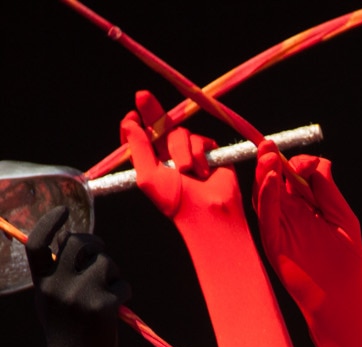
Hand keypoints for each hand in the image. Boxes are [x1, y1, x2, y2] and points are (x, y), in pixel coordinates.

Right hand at [28, 207, 129, 346]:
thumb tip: (69, 241)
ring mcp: (80, 297)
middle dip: (95, 244)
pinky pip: (122, 285)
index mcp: (42, 285)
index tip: (64, 212)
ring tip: (110, 292)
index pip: (39, 243)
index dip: (50, 223)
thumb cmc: (67, 339)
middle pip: (78, 244)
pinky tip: (117, 310)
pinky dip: (124, 293)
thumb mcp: (52, 304)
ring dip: (114, 273)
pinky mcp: (102, 308)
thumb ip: (56, 275)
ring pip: (106, 263)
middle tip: (102, 253)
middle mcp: (57, 287)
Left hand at [121, 90, 242, 227]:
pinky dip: (199, 154)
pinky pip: (200, 140)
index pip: (141, 137)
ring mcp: (190, 151)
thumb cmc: (176, 202)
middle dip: (151, 109)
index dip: (135, 125)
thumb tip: (129, 122)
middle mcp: (170, 154)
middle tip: (142, 96)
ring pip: (180, 133)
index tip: (132, 116)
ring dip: (181, 151)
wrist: (208, 212)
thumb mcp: (148, 177)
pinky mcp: (209, 151)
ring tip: (188, 172)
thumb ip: (138, 148)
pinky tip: (203, 172)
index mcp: (153, 162)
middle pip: (159, 124)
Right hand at [253, 145, 361, 339]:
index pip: (292, 175)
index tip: (311, 163)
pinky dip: (266, 196)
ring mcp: (279, 229)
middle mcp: (289, 215)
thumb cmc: (346, 262)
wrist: (341, 298)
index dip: (298, 163)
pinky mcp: (273, 243)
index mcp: (306, 207)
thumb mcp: (342, 217)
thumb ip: (328, 189)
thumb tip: (318, 161)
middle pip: (273, 181)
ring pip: (263, 195)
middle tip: (272, 146)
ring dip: (263, 174)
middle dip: (272, 161)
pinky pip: (265, 216)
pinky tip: (270, 180)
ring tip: (269, 157)